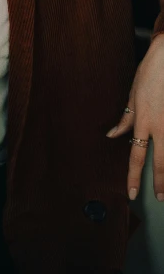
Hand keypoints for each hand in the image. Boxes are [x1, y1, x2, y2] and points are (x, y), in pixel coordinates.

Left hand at [106, 33, 163, 201]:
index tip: (132, 192)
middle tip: (160, 198)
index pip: (136, 155)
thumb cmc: (150, 75)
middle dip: (160, 183)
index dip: (134, 176)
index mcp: (143, 121)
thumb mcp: (132, 96)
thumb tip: (114, 135)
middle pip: (160, 161)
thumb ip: (126, 119)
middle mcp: (160, 126)